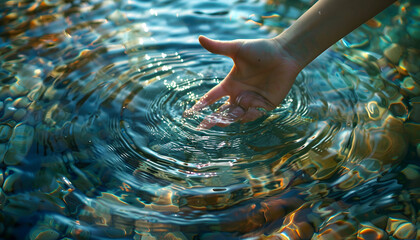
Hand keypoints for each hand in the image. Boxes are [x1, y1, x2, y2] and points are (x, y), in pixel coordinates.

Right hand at [183, 35, 301, 128]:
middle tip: (203, 126)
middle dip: (213, 119)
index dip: (201, 105)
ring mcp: (252, 101)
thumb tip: (200, 38)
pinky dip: (249, 115)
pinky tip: (249, 109)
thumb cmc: (261, 50)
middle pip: (222, 111)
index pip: (212, 97)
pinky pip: (254, 116)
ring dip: (230, 119)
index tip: (190, 113)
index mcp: (231, 83)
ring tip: (224, 121)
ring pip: (237, 116)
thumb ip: (219, 47)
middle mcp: (240, 94)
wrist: (285, 55)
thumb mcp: (238, 48)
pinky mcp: (265, 105)